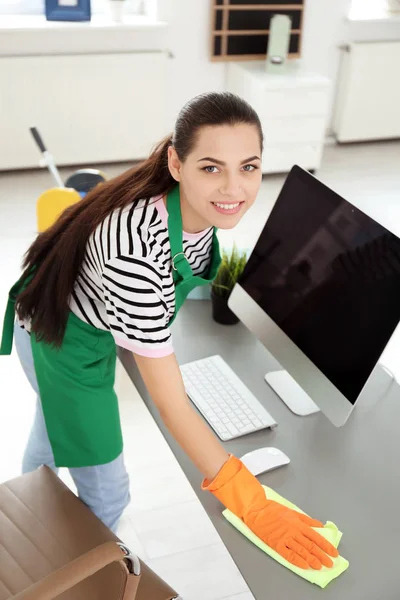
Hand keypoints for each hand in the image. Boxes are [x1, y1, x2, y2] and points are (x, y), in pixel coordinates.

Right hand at [202, 455, 337, 569]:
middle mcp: (293, 531)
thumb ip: (307, 520)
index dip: (326, 546)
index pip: (316, 536)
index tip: (334, 553)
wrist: (257, 510)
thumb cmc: (274, 510)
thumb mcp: (293, 512)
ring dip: (312, 559)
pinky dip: (297, 561)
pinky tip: (304, 566)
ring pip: (301, 551)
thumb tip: (320, 526)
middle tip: (329, 563)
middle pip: (310, 545)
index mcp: (298, 523)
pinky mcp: (276, 544)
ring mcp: (284, 538)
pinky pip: (288, 554)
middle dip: (321, 555)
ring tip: (319, 566)